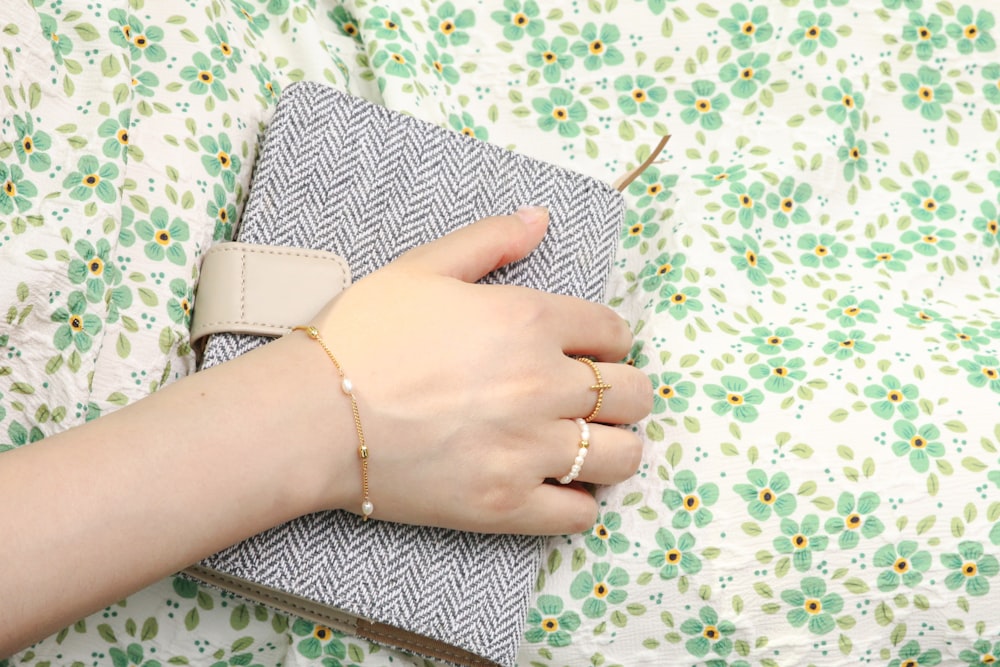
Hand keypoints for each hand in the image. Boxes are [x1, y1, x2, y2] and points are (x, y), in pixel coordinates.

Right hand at [304, 207, 652, 533]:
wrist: (312, 415)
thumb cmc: (363, 336)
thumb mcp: (423, 267)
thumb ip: (491, 240)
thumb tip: (540, 219)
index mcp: (530, 320)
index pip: (615, 332)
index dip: (608, 341)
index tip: (590, 352)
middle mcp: (545, 384)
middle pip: (635, 394)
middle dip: (624, 391)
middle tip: (592, 398)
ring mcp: (529, 450)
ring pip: (623, 457)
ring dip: (614, 447)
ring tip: (584, 444)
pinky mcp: (506, 505)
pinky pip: (581, 515)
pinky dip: (579, 502)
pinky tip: (556, 486)